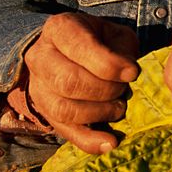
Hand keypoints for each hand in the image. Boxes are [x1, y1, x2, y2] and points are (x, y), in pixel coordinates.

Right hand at [23, 13, 139, 153]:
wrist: (70, 50)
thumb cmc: (99, 40)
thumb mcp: (114, 33)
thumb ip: (123, 49)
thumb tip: (129, 74)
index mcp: (59, 29)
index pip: (79, 48)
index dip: (109, 64)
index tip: (133, 72)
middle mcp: (41, 57)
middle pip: (68, 82)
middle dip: (104, 90)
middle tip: (124, 90)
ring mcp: (38, 87)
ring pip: (63, 109)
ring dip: (99, 113)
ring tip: (119, 107)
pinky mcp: (45, 112)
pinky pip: (64, 131)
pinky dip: (89, 141)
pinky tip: (110, 142)